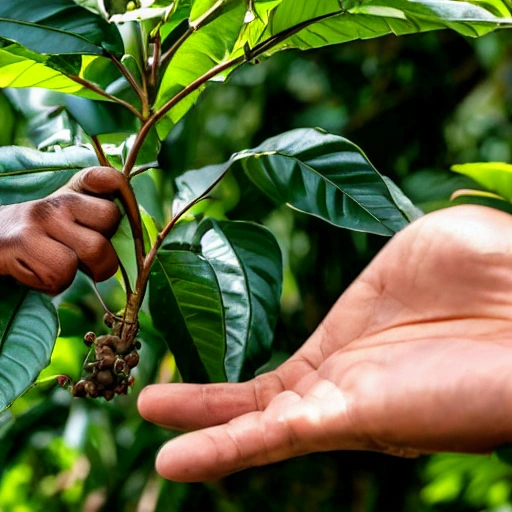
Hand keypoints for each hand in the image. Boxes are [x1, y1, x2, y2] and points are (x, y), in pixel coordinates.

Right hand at [0, 166, 123, 293]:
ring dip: (81, 271)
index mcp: (73, 190)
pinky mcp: (23, 242)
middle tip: (82, 258)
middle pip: (110, 219)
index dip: (125, 195)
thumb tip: (134, 238)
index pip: (110, 178)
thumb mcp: (68, 221)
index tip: (115, 221)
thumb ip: (97, 220)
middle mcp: (59, 199)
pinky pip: (63, 273)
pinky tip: (38, 273)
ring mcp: (41, 218)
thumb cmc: (39, 239)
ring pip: (94, 250)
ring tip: (58, 267)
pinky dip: (54, 284)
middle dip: (105, 249)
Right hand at [138, 205, 511, 481]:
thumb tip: (379, 269)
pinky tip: (173, 460)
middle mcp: (347, 380)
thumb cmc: (495, 268)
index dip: (243, 377)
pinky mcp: (354, 418)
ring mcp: (347, 401)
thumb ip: (388, 268)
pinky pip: (276, 436)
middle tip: (153, 402)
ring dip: (204, 432)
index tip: (202, 371)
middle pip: (262, 402)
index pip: (285, 369)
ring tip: (154, 430)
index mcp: (357, 341)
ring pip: (260, 425)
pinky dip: (223, 449)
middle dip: (206, 406)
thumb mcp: (424, 251)